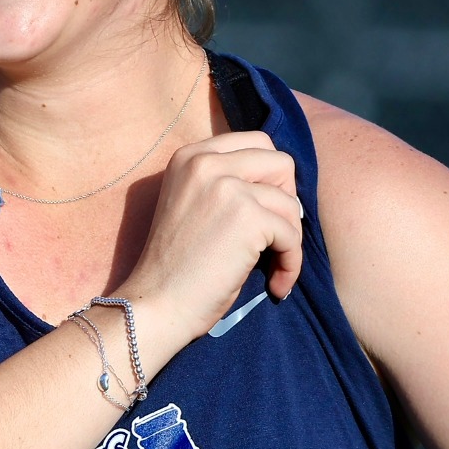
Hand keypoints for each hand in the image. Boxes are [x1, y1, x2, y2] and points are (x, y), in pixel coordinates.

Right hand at [117, 131, 301, 357]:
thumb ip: (225, 183)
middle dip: (286, 201)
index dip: (271, 179)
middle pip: (281, 162)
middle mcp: (206, 163)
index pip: (256, 142)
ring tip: (273, 267)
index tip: (266, 212)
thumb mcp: (193, 205)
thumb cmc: (176, 268)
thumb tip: (285, 184)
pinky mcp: (247, 216)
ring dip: (289, 239)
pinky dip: (291, 263)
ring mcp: (227, 187)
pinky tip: (277, 284)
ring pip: (291, 202)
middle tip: (274, 235)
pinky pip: (292, 235)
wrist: (156, 305)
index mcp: (190, 156)